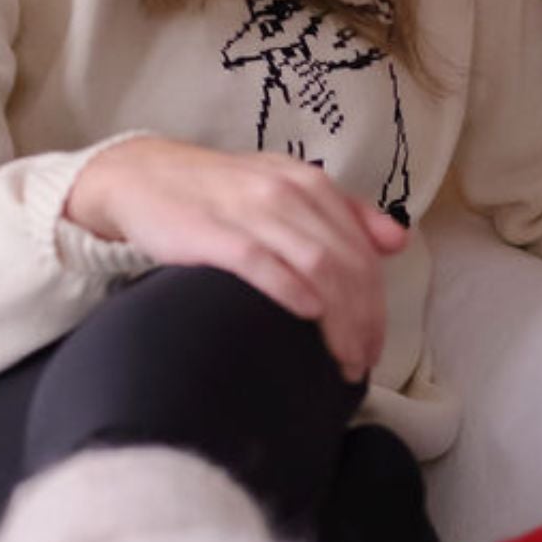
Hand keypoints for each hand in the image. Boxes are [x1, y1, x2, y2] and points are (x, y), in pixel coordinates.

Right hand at [65, 138, 407, 382]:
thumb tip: (398, 241)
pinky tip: (307, 317)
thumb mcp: (287, 188)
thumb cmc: (221, 193)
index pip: (362, 252)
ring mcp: (252, 211)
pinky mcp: (214, 233)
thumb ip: (344, 214)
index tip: (374, 346)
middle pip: (346, 265)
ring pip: (317, 267)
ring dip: (337, 321)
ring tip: (340, 361)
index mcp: (311, 185)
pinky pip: (263, 262)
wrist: (143, 177)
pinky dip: (291, 290)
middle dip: (363, 321)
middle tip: (361, 364)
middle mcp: (288, 194)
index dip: (376, 304)